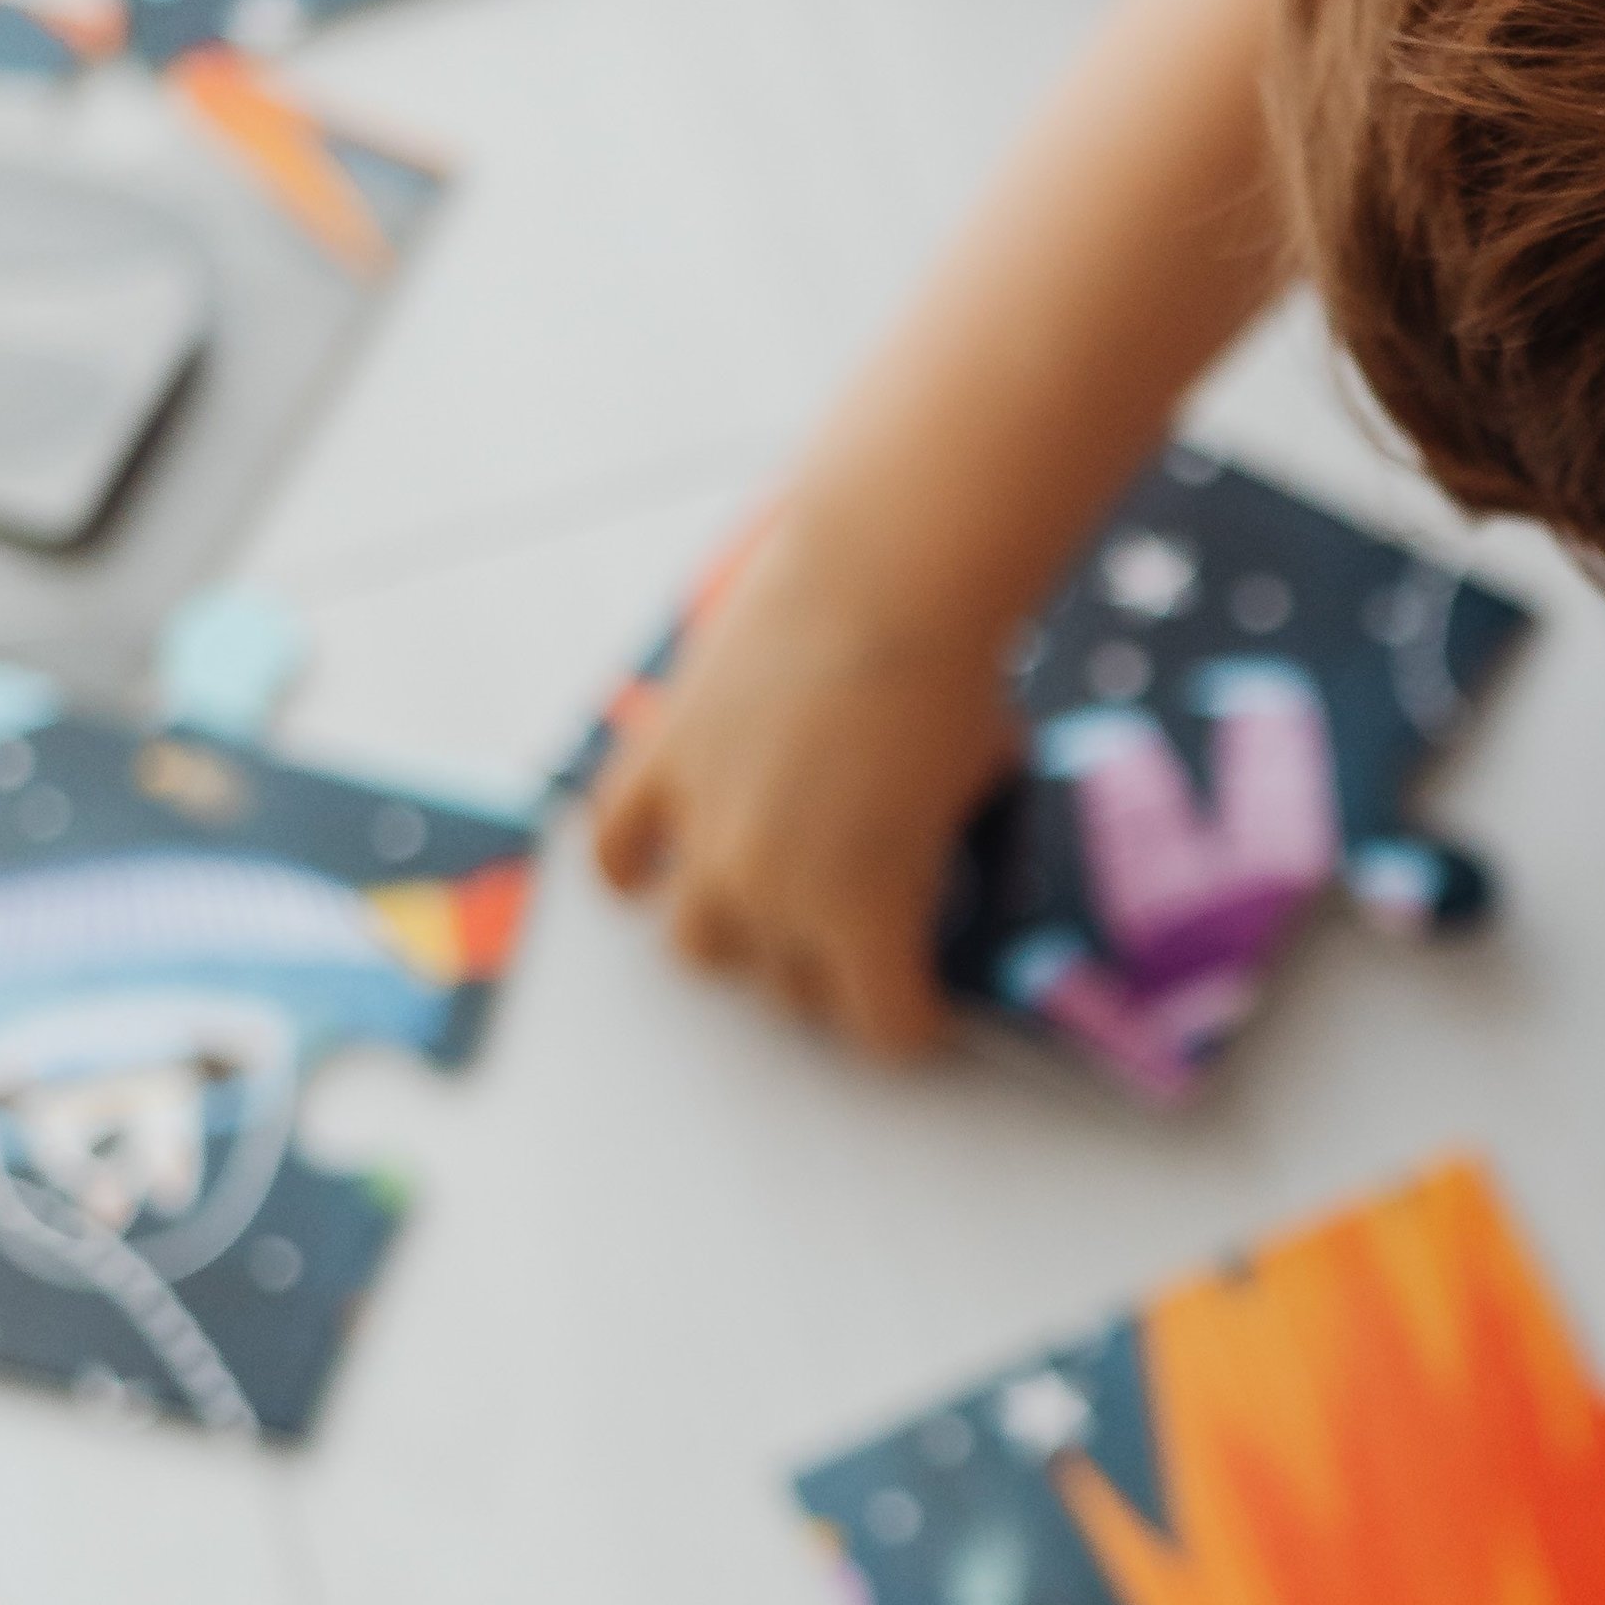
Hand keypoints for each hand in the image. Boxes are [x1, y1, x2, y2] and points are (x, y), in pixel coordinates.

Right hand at [586, 506, 1018, 1058]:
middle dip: (833, 978)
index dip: (914, 1021)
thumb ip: (953, 853)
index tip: (926, 1004)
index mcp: (865, 915)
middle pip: (789, 994)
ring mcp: (705, 835)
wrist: (887, 575)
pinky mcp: (661, 768)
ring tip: (775, 903)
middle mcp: (772, 892)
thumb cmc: (954, 676)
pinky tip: (663, 866)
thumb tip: (944, 870)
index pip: (882, 1028)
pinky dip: (634, 870)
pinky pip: (617, 855)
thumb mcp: (986, 789)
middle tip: (862, 942)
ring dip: (739, 935)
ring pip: (698, 945)